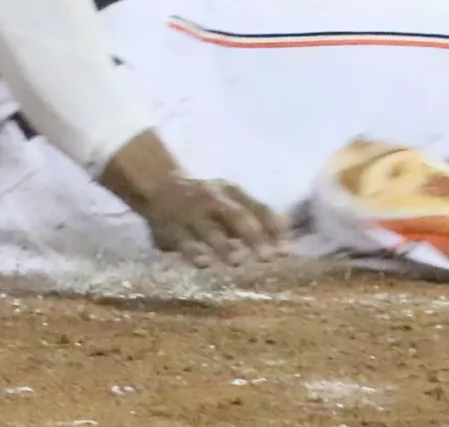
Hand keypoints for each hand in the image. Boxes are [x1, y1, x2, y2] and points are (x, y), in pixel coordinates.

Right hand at [99, 131, 287, 268]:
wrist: (159, 185)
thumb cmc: (205, 198)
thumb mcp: (230, 198)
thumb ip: (256, 215)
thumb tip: (289, 234)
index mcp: (232, 192)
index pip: (259, 208)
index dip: (274, 229)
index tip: (287, 251)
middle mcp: (214, 199)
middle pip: (237, 216)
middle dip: (254, 237)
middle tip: (268, 259)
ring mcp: (192, 213)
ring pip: (210, 229)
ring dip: (223, 246)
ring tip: (236, 263)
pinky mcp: (173, 228)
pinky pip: (184, 240)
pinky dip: (194, 252)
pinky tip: (205, 264)